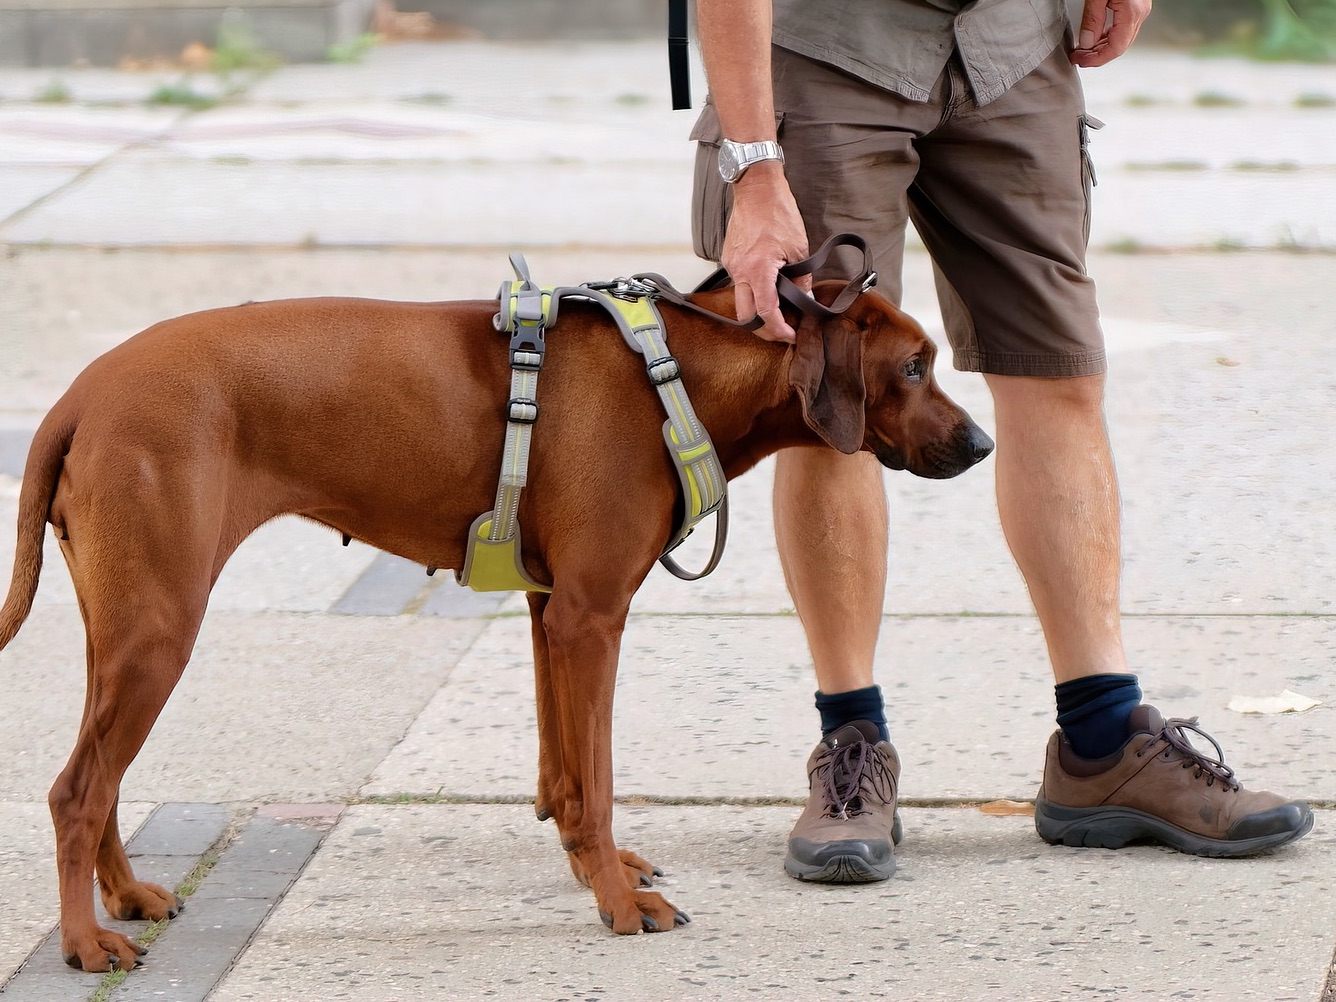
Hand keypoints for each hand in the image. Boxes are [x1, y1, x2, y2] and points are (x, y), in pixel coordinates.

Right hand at [721, 162, 808, 342]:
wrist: (756, 188)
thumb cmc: (778, 212)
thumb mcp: (799, 248)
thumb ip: (802, 279)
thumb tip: (806, 300)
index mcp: (759, 270)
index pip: (765, 312)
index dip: (778, 329)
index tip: (790, 336)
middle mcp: (740, 271)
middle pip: (746, 316)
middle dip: (763, 330)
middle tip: (781, 332)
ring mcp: (731, 265)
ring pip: (740, 301)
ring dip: (757, 312)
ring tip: (777, 312)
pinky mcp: (729, 258)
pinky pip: (738, 284)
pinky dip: (752, 292)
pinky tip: (766, 290)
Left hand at [1069, 0, 1151, 67]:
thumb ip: (1093, 19)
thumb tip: (1087, 43)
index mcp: (1131, 13)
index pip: (1115, 49)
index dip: (1096, 60)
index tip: (1079, 61)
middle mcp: (1140, 14)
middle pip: (1119, 46)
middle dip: (1096, 56)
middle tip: (1077, 57)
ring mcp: (1140, 10)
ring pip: (1122, 39)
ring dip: (1101, 48)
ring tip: (1082, 50)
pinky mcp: (1136, 5)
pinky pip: (1123, 29)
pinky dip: (1108, 37)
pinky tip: (1095, 38)